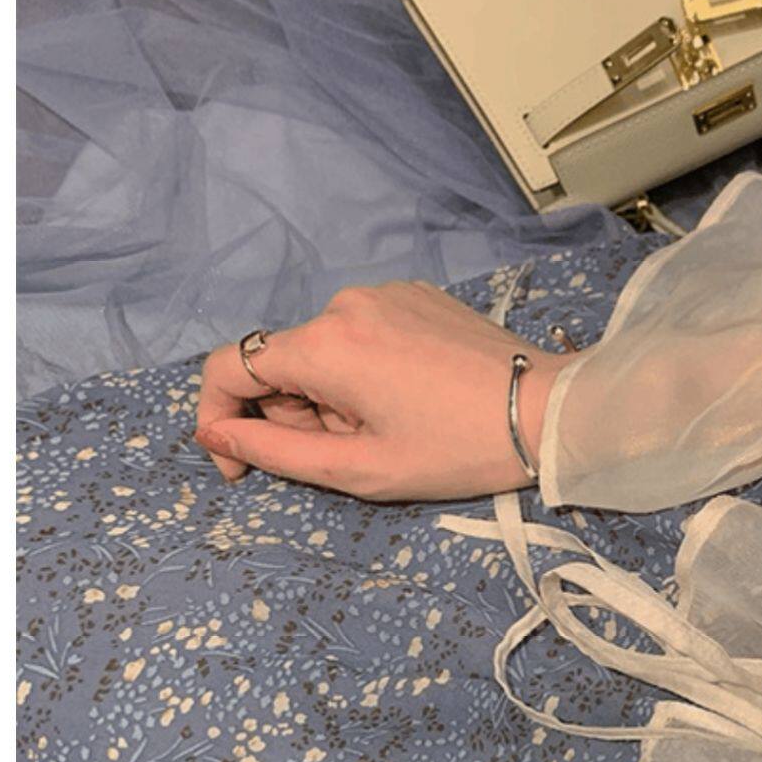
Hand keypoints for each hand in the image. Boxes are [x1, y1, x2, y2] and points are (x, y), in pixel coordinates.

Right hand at [193, 282, 577, 500]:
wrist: (546, 410)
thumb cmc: (456, 449)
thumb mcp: (359, 468)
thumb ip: (275, 449)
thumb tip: (215, 431)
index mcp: (325, 344)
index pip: (228, 366)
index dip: (220, 416)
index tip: (242, 461)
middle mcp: (346, 303)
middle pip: (281, 362)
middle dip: (296, 413)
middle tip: (353, 450)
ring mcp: (384, 293)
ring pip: (323, 350)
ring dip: (333, 393)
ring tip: (392, 425)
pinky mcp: (416, 294)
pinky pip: (362, 333)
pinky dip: (365, 369)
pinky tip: (412, 397)